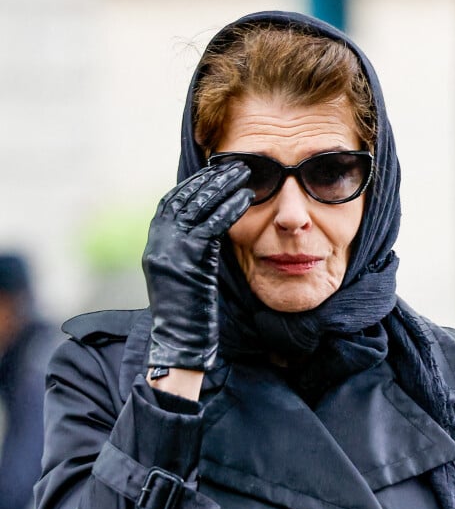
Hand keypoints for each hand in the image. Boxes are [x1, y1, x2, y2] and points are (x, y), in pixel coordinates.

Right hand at [143, 162, 251, 371]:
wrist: (179, 342)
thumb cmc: (187, 311)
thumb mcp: (182, 271)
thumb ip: (188, 246)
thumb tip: (207, 222)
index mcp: (156, 242)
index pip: (173, 201)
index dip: (195, 183)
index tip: (214, 171)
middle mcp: (158, 241)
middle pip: (186, 198)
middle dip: (211, 179)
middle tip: (235, 166)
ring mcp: (170, 249)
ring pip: (199, 207)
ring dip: (223, 187)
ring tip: (244, 174)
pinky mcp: (187, 260)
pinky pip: (211, 226)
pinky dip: (228, 210)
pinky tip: (245, 199)